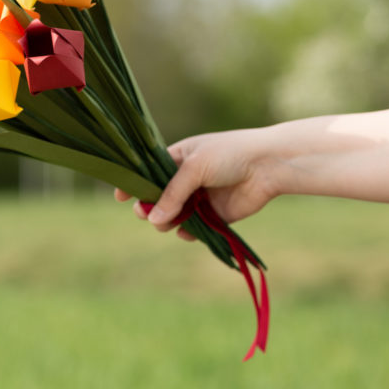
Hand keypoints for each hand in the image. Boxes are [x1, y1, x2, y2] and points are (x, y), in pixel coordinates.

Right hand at [115, 129, 281, 239]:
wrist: (268, 166)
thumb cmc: (229, 155)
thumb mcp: (194, 168)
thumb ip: (172, 194)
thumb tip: (152, 219)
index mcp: (179, 157)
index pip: (149, 171)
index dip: (135, 183)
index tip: (120, 196)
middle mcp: (188, 178)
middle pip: (159, 197)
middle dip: (148, 206)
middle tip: (144, 213)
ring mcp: (201, 197)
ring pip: (175, 215)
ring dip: (167, 222)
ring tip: (168, 224)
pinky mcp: (216, 214)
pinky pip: (196, 228)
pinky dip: (188, 232)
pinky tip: (187, 232)